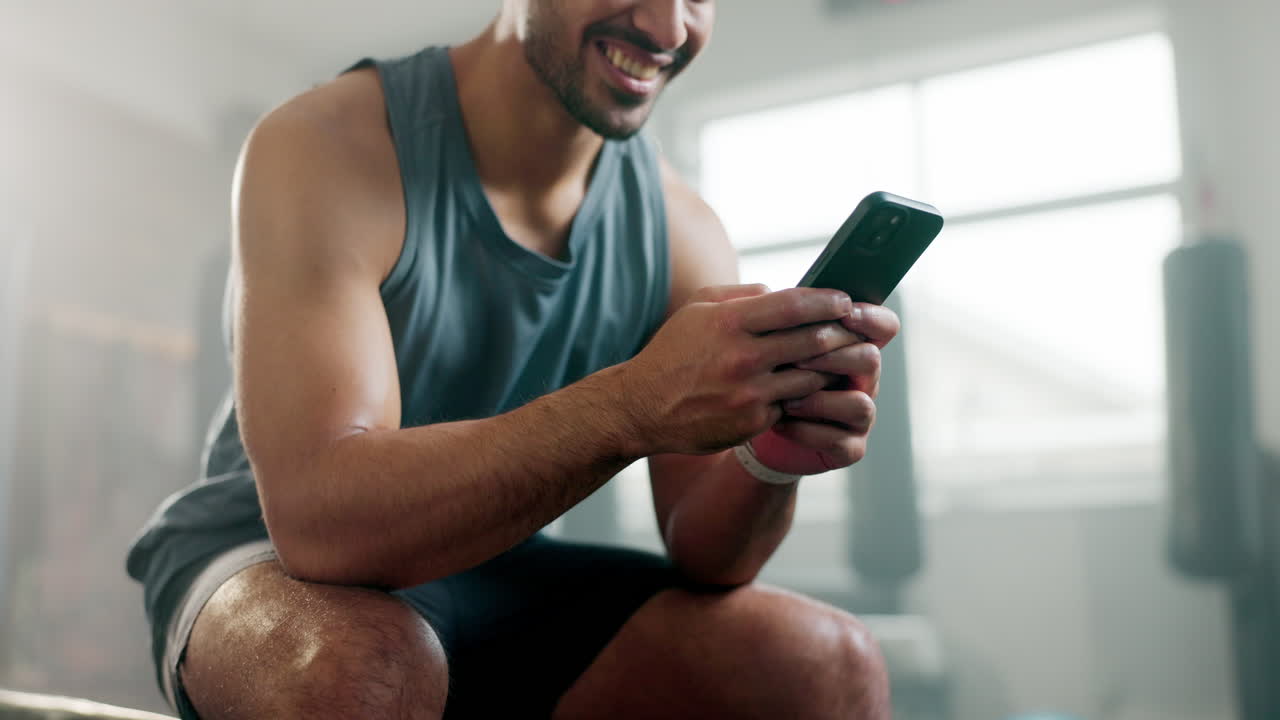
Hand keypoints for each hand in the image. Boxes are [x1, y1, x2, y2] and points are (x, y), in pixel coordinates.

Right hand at [620, 284, 862, 456]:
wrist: (642, 408)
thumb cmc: (674, 352)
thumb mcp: (699, 309)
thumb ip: (744, 296)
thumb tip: (786, 292)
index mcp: (730, 322)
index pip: (795, 305)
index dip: (828, 301)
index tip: (845, 301)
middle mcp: (742, 357)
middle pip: (814, 340)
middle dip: (841, 334)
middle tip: (853, 330)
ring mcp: (750, 393)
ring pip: (812, 376)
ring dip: (828, 367)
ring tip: (837, 358)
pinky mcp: (753, 422)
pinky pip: (793, 404)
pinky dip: (804, 394)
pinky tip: (809, 387)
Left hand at [750, 303, 899, 475]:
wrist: (755, 425)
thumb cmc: (768, 375)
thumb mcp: (776, 344)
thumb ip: (789, 322)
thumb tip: (778, 294)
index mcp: (852, 347)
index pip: (883, 325)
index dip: (870, 317)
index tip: (844, 312)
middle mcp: (864, 380)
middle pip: (871, 359)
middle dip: (834, 356)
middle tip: (795, 359)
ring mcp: (860, 416)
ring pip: (861, 404)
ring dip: (821, 399)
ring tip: (785, 397)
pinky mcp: (849, 447)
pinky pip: (840, 440)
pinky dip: (807, 431)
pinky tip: (780, 422)